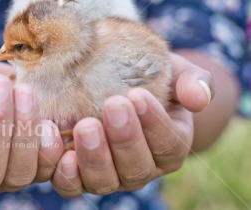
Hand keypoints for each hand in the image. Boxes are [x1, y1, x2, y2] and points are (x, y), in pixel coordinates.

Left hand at [51, 52, 213, 196]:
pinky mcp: (76, 174)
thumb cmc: (147, 78)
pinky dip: (64, 171)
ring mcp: (107, 175)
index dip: (155, 123)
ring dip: (94, 156)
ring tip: (86, 126)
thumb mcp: (173, 72)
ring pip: (103, 181)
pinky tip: (58, 146)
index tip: (138, 95)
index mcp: (168, 146)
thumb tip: (198, 99)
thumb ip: (192, 81)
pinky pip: (71, 184)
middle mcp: (139, 167)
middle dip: (125, 138)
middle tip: (113, 105)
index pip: (169, 144)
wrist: (113, 82)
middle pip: (136, 168)